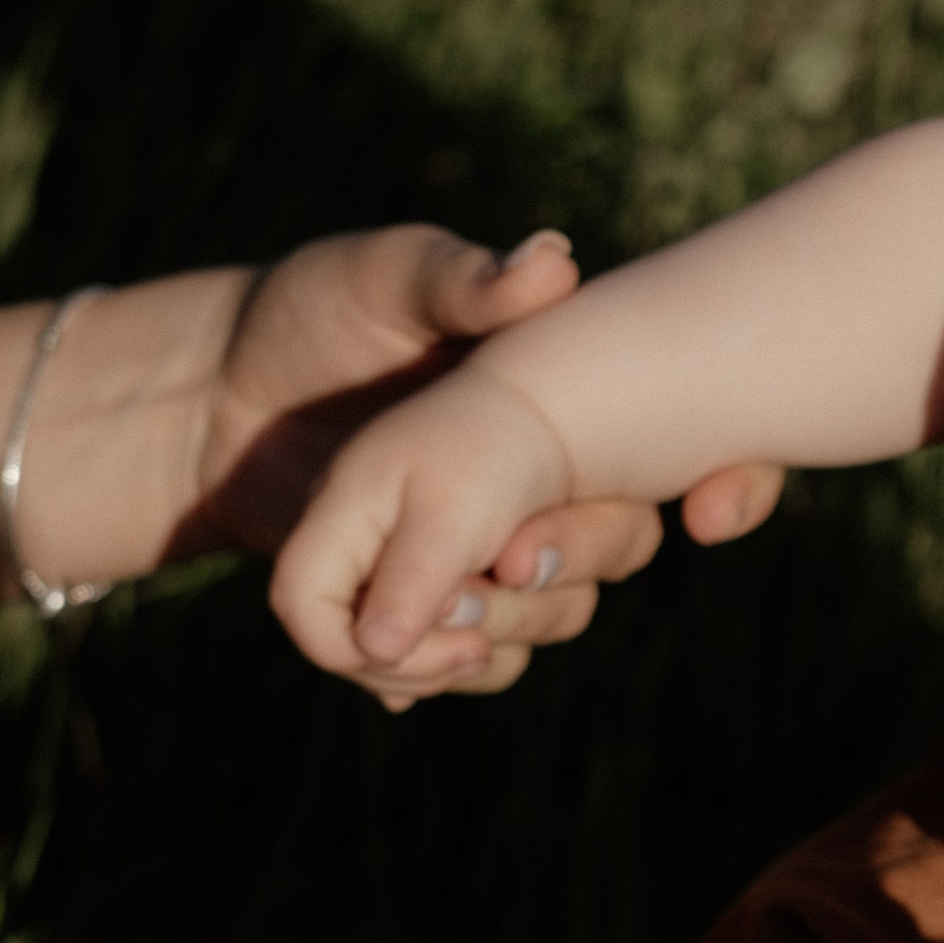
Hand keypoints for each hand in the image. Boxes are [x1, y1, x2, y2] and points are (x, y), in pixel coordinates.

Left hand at [221, 228, 777, 700]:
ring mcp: (486, 542)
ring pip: (556, 613)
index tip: (711, 516)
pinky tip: (398, 681)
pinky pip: (476, 659)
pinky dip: (443, 676)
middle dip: (578, 561)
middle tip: (504, 563)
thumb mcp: (384, 274)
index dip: (732, 483)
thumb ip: (463, 279)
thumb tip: (553, 261)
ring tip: (429, 631)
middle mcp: (543, 477)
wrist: (211, 396)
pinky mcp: (429, 598)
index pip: (681, 446)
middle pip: (623, 542)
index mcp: (560, 401)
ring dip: (508, 632)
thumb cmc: (309, 310)